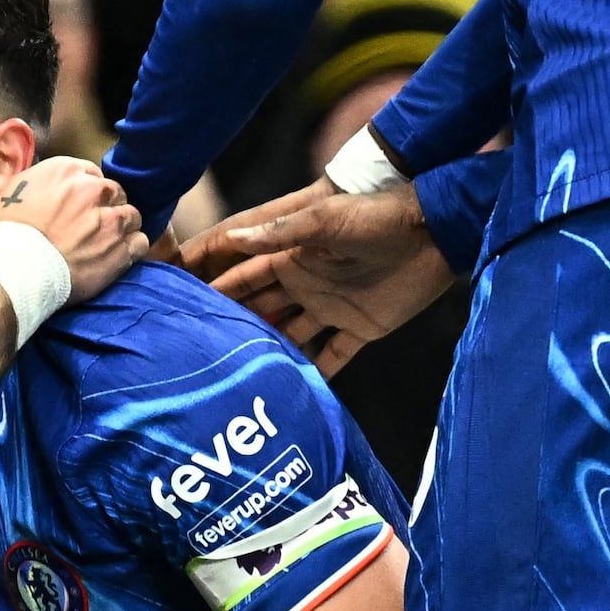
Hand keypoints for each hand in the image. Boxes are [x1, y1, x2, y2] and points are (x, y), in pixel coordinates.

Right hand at [0, 157, 143, 301]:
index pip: (92, 173)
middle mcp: (93, 190)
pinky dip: (132, 249)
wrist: (14, 270)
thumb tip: (45, 188)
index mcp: (65, 170)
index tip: (81, 206)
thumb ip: (39, 184)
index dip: (87, 192)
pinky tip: (118, 257)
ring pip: (132, 216)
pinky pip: (140, 242)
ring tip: (107, 243)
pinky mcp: (121, 248)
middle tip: (93, 226)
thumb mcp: (13, 193)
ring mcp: (110, 220)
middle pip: (115, 193)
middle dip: (107, 207)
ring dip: (122, 227)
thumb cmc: (5, 234)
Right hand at [196, 178, 454, 373]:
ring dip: (265, 354)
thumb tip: (233, 239)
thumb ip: (281, 231)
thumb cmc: (376, 215)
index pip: (240, 274)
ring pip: (288, 337)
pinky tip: (291, 395)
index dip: (210, 286)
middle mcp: (303, 284)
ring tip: (232, 379)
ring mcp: (330, 308)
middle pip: (257, 309)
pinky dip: (313, 375)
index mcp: (290, 257)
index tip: (176, 301)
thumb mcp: (326, 219)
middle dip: (228, 325)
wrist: (433, 231)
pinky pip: (332, 357)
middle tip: (192, 352)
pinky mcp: (360, 328)